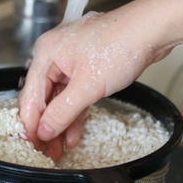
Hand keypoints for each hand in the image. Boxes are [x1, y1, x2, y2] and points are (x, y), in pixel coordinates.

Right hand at [18, 10, 169, 159]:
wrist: (152, 30)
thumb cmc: (120, 44)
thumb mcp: (88, 86)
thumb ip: (63, 111)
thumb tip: (45, 130)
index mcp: (47, 54)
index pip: (31, 96)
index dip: (30, 124)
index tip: (32, 145)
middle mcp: (55, 55)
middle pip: (44, 98)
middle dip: (47, 127)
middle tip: (47, 152)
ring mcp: (72, 61)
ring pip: (60, 99)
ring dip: (61, 123)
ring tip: (60, 148)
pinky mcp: (88, 66)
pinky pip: (76, 94)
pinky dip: (75, 113)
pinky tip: (74, 133)